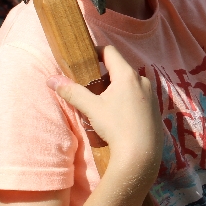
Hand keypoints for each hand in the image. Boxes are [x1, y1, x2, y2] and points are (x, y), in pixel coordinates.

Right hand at [47, 45, 162, 174]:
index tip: (84, 59)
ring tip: (102, 103)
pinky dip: (126, 98)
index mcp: (127, 74)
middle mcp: (142, 80)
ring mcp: (151, 94)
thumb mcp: (91, 108)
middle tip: (89, 86)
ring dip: (115, 88)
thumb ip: (72, 92)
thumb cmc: (116, 126)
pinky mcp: (154, 108)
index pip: (110, 51)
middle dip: (103, 74)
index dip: (95, 51)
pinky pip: (137, 95)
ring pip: (129, 83)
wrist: (141, 154)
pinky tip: (118, 116)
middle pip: (119, 68)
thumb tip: (51, 79)